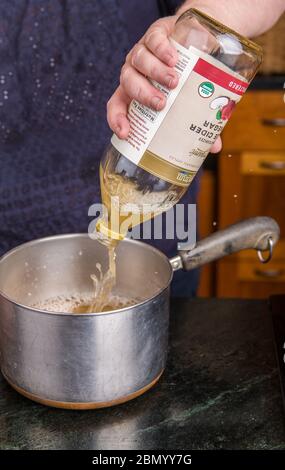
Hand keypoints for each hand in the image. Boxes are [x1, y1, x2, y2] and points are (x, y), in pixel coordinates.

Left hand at [107, 16, 221, 152]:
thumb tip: (215, 148)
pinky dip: (161, 49)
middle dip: (143, 95)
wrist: (199, 39)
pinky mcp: (156, 32)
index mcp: (134, 92)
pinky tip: (174, 59)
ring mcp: (142, 51)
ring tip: (174, 81)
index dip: (117, 119)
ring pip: (139, 61)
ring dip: (155, 72)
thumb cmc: (189, 77)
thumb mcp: (191, 99)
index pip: (116, 106)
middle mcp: (134, 72)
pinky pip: (153, 40)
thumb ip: (199, 122)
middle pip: (128, 83)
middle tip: (162, 104)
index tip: (126, 133)